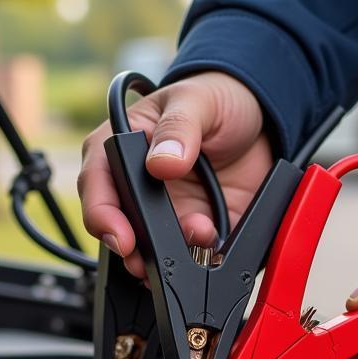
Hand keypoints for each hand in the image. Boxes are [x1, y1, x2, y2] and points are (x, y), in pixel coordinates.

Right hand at [78, 71, 272, 277]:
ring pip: (152, 250)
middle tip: (152, 259)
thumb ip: (179, 127)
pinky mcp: (197, 228)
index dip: (102, 216)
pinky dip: (201, 258)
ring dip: (170, 257)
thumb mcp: (197, 101)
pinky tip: (215, 243)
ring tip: (199, 236)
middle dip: (133, 251)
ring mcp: (167, 213)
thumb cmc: (215, 98)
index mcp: (122, 149)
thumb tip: (162, 163)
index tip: (122, 236)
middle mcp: (138, 188)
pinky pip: (193, 255)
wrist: (260, 121)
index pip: (97, 186)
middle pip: (119, 228)